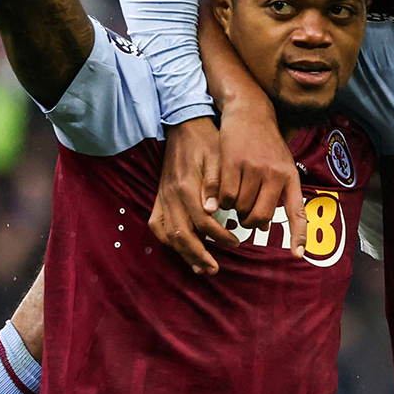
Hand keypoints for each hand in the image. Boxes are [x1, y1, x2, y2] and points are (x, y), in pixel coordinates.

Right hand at [150, 118, 237, 273]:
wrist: (185, 125)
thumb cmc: (207, 142)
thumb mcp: (219, 158)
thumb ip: (217, 185)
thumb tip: (216, 212)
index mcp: (187, 186)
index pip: (202, 222)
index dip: (219, 236)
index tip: (236, 241)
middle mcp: (171, 195)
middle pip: (181, 234)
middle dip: (198, 255)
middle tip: (215, 268)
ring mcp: (162, 196)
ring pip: (167, 234)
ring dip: (183, 253)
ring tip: (200, 266)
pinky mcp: (159, 197)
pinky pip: (157, 224)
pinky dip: (168, 240)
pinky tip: (181, 248)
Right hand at [218, 101, 306, 258]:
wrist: (249, 112)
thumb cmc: (265, 143)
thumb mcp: (281, 164)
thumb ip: (278, 192)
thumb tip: (266, 225)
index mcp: (289, 177)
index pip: (297, 212)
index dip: (298, 235)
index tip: (296, 254)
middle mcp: (275, 174)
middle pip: (259, 217)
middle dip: (249, 221)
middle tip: (243, 213)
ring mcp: (254, 168)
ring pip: (239, 208)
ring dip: (233, 209)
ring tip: (233, 197)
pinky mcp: (233, 163)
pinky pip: (224, 196)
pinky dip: (220, 200)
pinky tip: (221, 192)